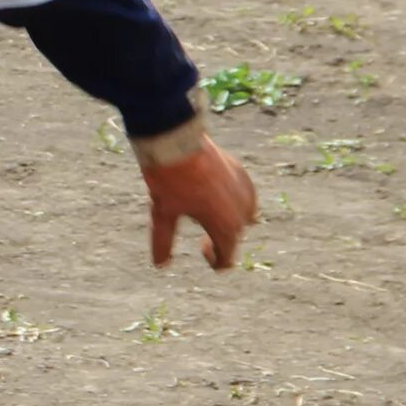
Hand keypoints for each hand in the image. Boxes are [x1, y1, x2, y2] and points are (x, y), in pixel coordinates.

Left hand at [140, 134, 259, 269]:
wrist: (177, 141)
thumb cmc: (170, 180)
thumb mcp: (162, 214)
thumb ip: (163, 242)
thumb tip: (160, 265)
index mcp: (226, 227)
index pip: (228, 259)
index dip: (215, 261)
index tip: (202, 250)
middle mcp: (242, 212)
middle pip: (236, 237)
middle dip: (221, 240)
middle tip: (202, 237)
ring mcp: (245, 190)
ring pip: (245, 216)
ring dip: (230, 221)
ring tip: (209, 214)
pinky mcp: (242, 173)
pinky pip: (245, 196)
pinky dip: (234, 201)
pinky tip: (217, 195)